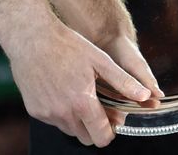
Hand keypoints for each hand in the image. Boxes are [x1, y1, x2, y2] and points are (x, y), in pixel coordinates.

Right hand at [7, 16, 153, 145]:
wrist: (33, 40)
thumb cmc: (68, 46)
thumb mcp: (101, 61)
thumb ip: (123, 82)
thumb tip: (145, 95)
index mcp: (82, 102)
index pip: (100, 136)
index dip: (111, 132)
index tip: (115, 121)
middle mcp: (63, 113)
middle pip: (86, 137)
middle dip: (96, 127)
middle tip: (101, 107)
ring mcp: (47, 114)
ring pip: (70, 130)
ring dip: (79, 120)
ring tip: (84, 95)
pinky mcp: (35, 111)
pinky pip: (54, 121)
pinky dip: (63, 113)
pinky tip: (66, 92)